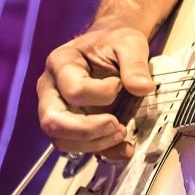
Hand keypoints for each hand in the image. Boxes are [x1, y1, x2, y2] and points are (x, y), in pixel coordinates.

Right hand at [36, 25, 154, 157]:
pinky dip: (101, 152)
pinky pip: (76, 148)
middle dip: (87, 130)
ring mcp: (56, 110)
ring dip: (94, 144)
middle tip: (117, 126)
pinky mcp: (69, 125)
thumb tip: (144, 88)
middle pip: (53, 121)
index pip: (73, 90)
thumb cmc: (115, 42)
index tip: (119, 85)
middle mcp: (50, 89)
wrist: (111, 46)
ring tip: (121, 132)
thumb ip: (135, 64)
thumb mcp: (129, 44)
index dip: (101, 94)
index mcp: (61, 63)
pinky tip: (124, 148)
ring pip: (61, 140)